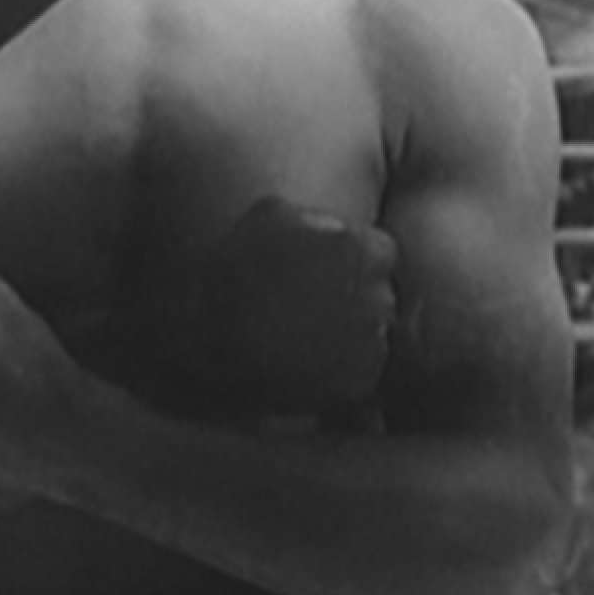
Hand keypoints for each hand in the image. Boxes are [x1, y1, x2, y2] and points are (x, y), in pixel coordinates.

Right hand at [135, 197, 399, 415]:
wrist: (211, 337)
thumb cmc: (235, 268)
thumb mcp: (268, 214)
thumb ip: (313, 214)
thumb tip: (330, 222)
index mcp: (356, 248)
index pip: (383, 251)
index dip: (357, 259)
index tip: (332, 267)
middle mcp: (374, 294)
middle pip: (381, 292)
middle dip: (356, 294)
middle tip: (314, 301)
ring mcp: (369, 341)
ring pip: (373, 332)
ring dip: (351, 330)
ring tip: (305, 332)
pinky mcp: (359, 380)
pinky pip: (361, 369)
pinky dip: (341, 366)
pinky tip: (305, 358)